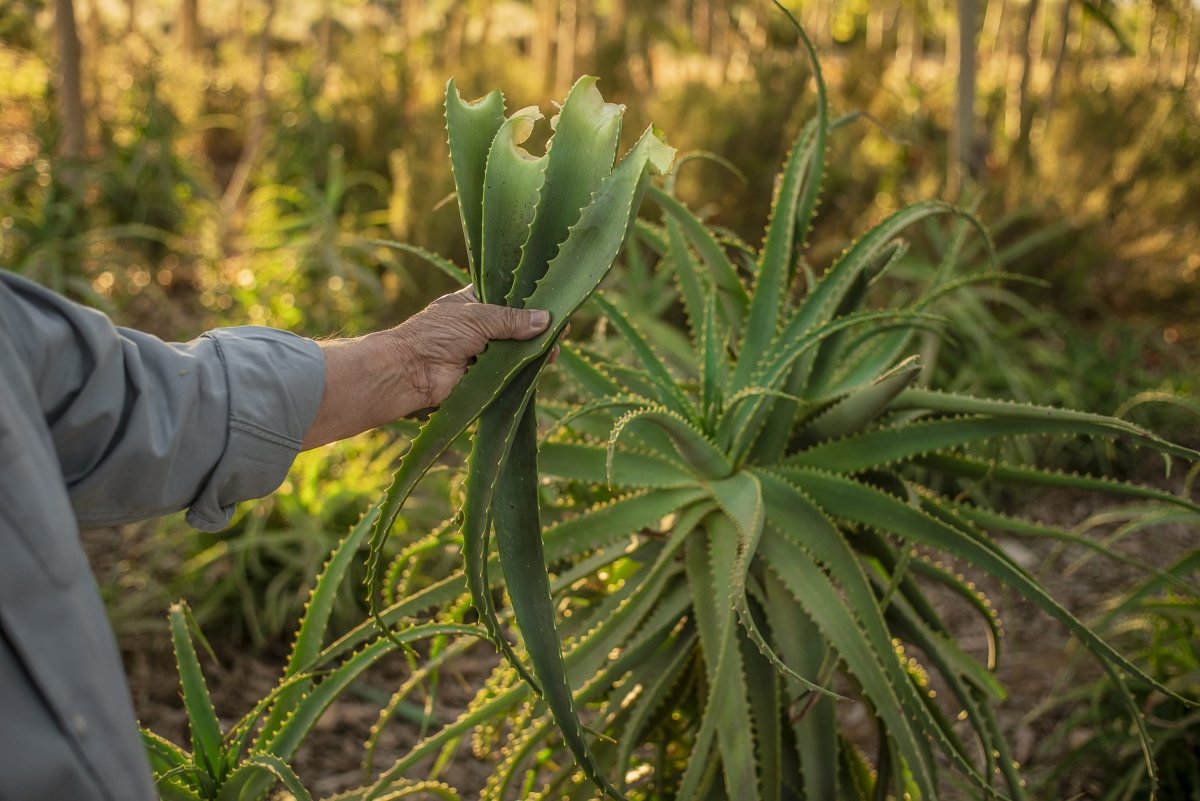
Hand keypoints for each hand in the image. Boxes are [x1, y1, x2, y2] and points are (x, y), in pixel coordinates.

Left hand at [388, 286, 550, 408]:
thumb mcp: (477, 318)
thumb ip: (512, 318)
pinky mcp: (487, 375)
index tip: (553, 299)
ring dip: (536, 348)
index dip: (529, 298)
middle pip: (517, 323)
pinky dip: (527, 368)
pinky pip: (512, 370)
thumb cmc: (437, 334)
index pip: (507, 295)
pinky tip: (545, 364)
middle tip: (562, 328)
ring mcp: (485, 351)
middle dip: (538, 326)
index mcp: (474, 302)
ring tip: (556, 348)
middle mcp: (481, 325)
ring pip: (517, 348)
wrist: (411, 372)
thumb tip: (547, 320)